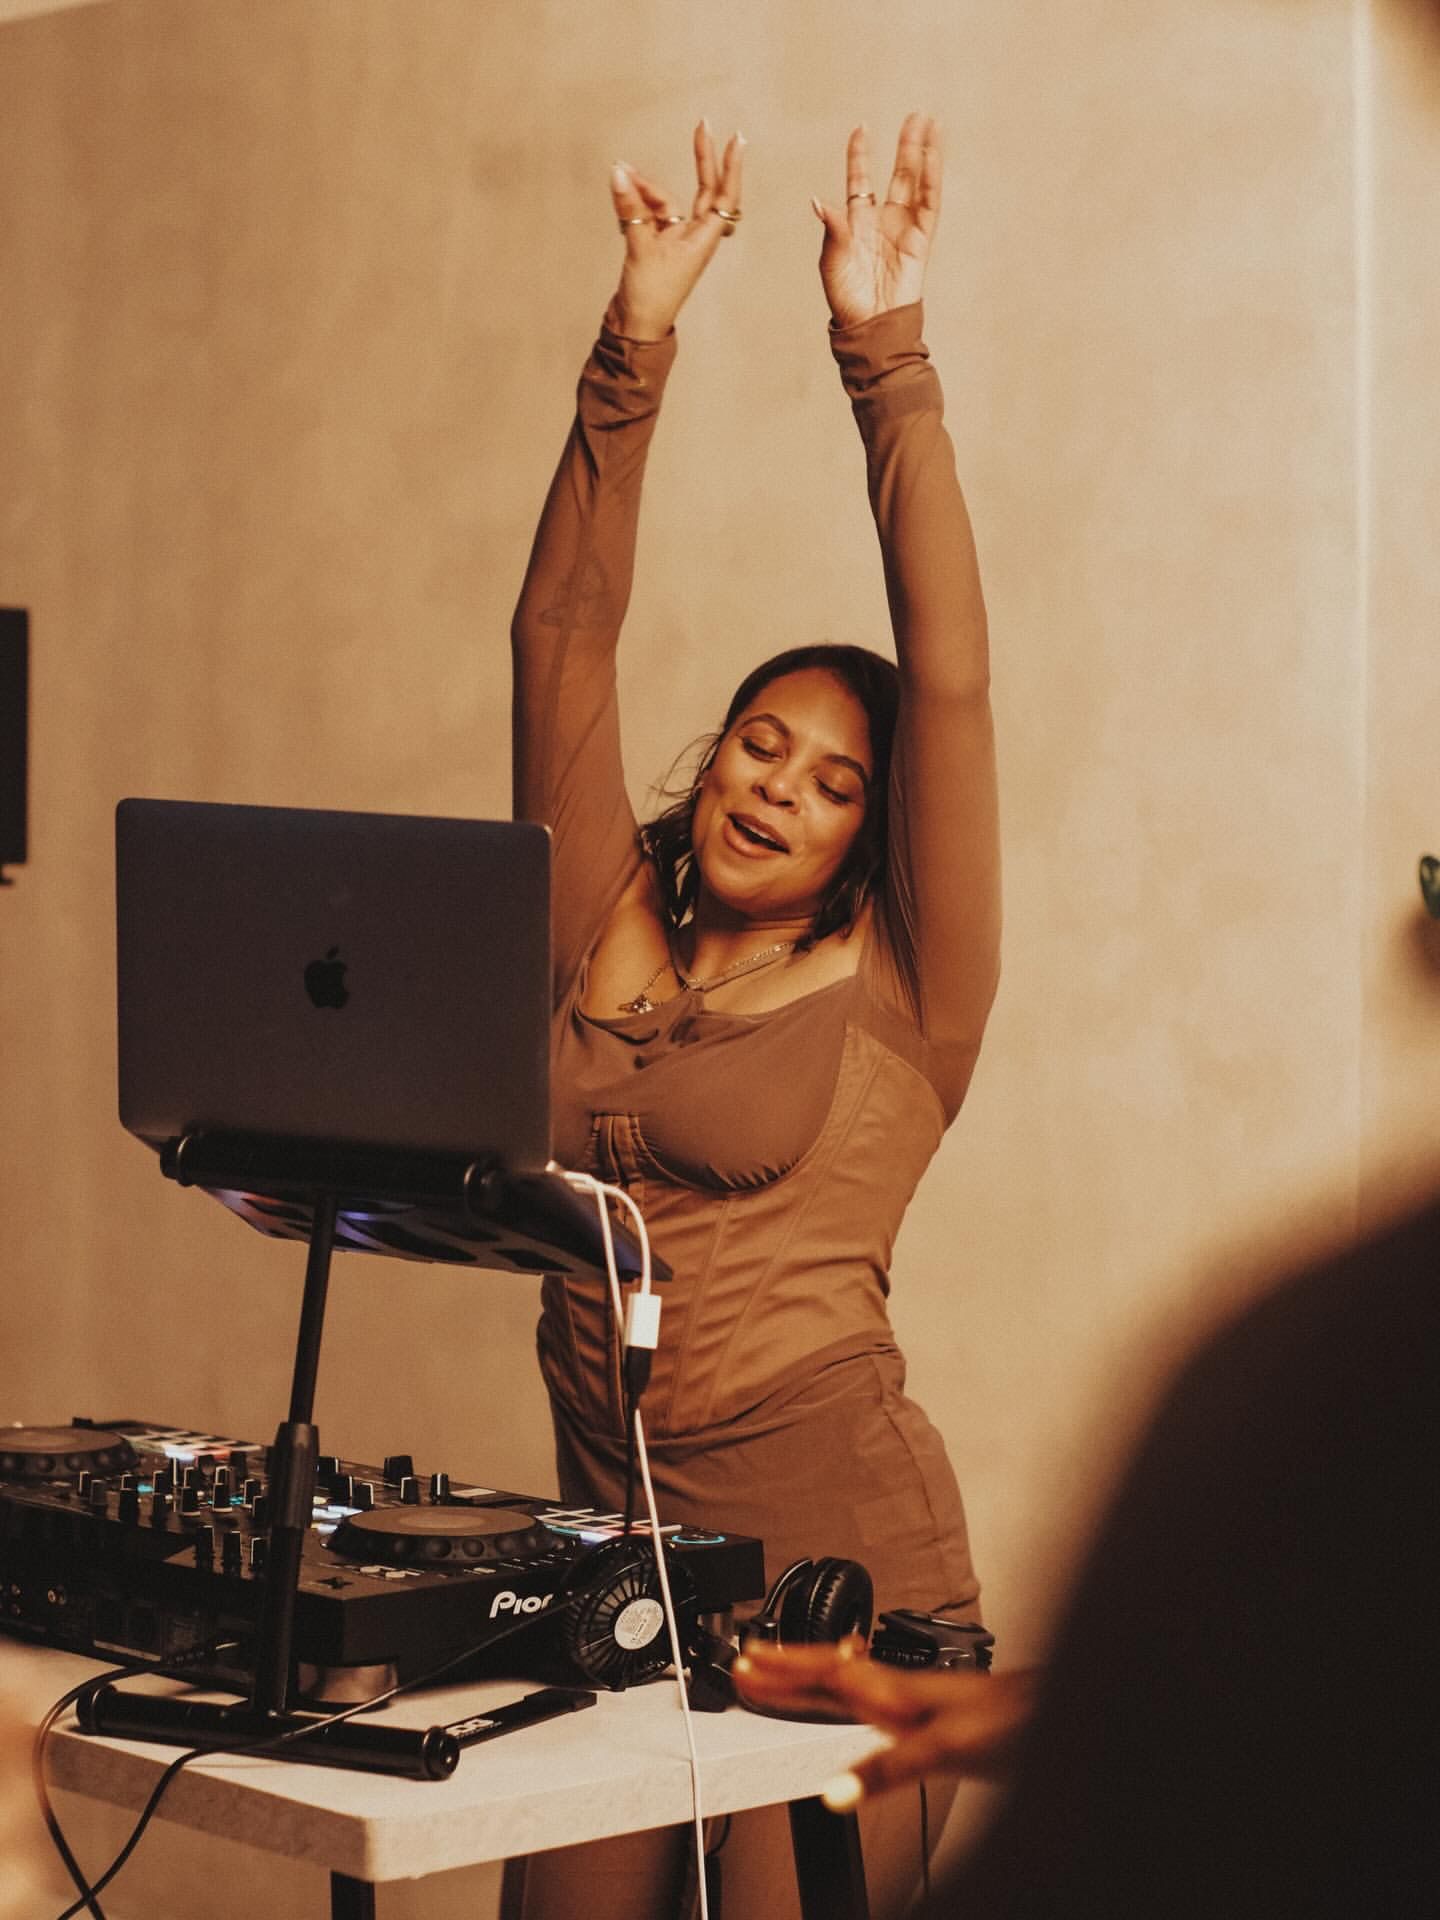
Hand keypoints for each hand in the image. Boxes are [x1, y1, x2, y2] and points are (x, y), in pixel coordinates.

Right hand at [607, 121, 744, 341]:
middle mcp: (696, 236)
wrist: (636, 325)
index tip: (735, 139)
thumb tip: (619, 171)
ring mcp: (678, 237)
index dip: (730, 168)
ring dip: (647, 187)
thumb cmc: (649, 296)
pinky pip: (652, 210)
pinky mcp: (660, 241)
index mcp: (703, 240)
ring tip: (624, 177)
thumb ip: (631, 208)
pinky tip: (623, 190)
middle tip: (703, 125)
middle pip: (707, 191)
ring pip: (669, 199)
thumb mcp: (639, 247)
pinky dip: (638, 200)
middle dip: (703, 159)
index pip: (725, 198)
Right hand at [732, 1638, 1035, 1800]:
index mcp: (895, 1692)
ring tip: (781, 1676)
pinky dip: (846, 1703)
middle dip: (786, 1670)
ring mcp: (915, 1703)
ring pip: (850, 1685)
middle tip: (747, 1663)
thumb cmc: (1009, 1721)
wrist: (1051, 1714)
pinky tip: (849, 1709)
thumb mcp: (945, 1750)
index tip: (746, 1665)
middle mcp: (899, 1692)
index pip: (827, 1676)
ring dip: (811, 1681)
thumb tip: (834, 1791)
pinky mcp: (931, 1719)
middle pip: (831, 1675)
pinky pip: (872, 1705)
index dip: (784, 1672)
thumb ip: (888, 1768)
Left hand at [812, 113, 941, 328]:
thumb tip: (819, 201)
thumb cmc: (845, 299)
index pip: (860, 180)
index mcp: (857, 223)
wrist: (869, 325)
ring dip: (923, 154)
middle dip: (905, 145)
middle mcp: (883, 220)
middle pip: (897, 174)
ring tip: (930, 123)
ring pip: (916, 182)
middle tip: (914, 115)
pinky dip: (931, 179)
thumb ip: (832, 229)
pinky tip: (933, 156)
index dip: (860, 156)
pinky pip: (928, 204)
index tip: (861, 128)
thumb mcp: (832, 262)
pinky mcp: (920, 240)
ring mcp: (903, 228)